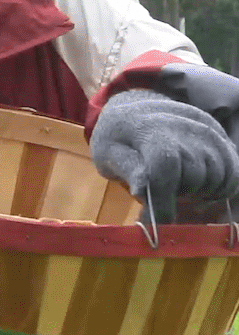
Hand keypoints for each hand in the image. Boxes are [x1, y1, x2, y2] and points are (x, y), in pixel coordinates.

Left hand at [92, 89, 238, 224]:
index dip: (164, 200)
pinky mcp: (220, 134)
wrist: (136, 111)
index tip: (156, 223)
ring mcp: (207, 128)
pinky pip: (234, 171)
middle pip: (196, 176)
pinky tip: (200, 185)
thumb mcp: (108, 154)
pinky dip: (221, 186)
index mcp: (149, 128)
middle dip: (180, 195)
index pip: (165, 166)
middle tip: (164, 196)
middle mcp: (184, 124)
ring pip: (219, 176)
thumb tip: (142, 190)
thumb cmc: (118, 138)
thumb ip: (128, 170)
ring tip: (180, 187)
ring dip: (202, 191)